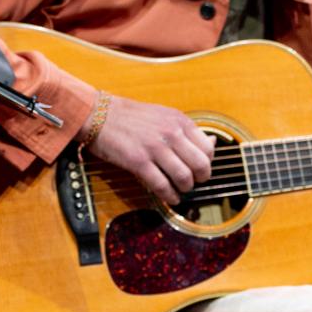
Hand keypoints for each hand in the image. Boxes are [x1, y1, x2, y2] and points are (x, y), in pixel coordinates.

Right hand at [87, 95, 214, 202]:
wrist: (99, 114)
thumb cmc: (131, 116)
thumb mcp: (165, 115)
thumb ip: (188, 130)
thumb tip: (212, 143)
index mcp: (179, 121)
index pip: (208, 149)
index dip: (207, 164)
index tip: (200, 169)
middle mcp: (171, 133)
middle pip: (201, 165)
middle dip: (201, 179)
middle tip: (194, 183)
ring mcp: (155, 148)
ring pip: (184, 177)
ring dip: (185, 189)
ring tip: (180, 190)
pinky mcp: (139, 162)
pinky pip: (162, 185)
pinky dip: (169, 196)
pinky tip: (170, 197)